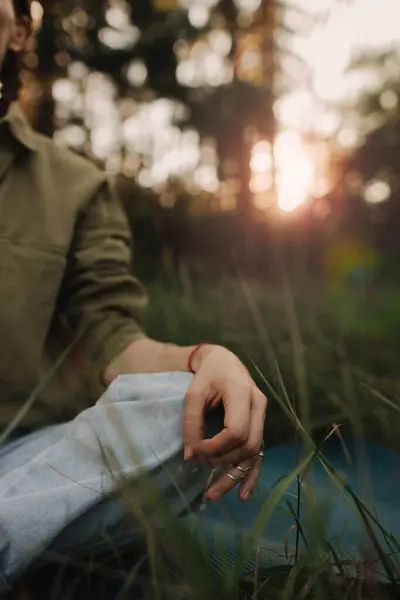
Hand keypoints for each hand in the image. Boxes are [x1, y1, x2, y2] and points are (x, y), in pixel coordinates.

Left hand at [183, 345, 266, 501]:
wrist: (224, 362)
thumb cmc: (208, 374)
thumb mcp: (193, 393)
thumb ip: (191, 423)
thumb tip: (191, 456)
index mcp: (243, 393)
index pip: (236, 431)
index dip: (216, 447)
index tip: (196, 450)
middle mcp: (259, 406)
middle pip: (249, 445)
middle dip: (224, 461)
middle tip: (202, 465)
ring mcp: (262, 417)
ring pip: (255, 454)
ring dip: (234, 476)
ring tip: (213, 495)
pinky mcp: (260, 426)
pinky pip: (259, 454)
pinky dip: (250, 475)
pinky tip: (242, 494)